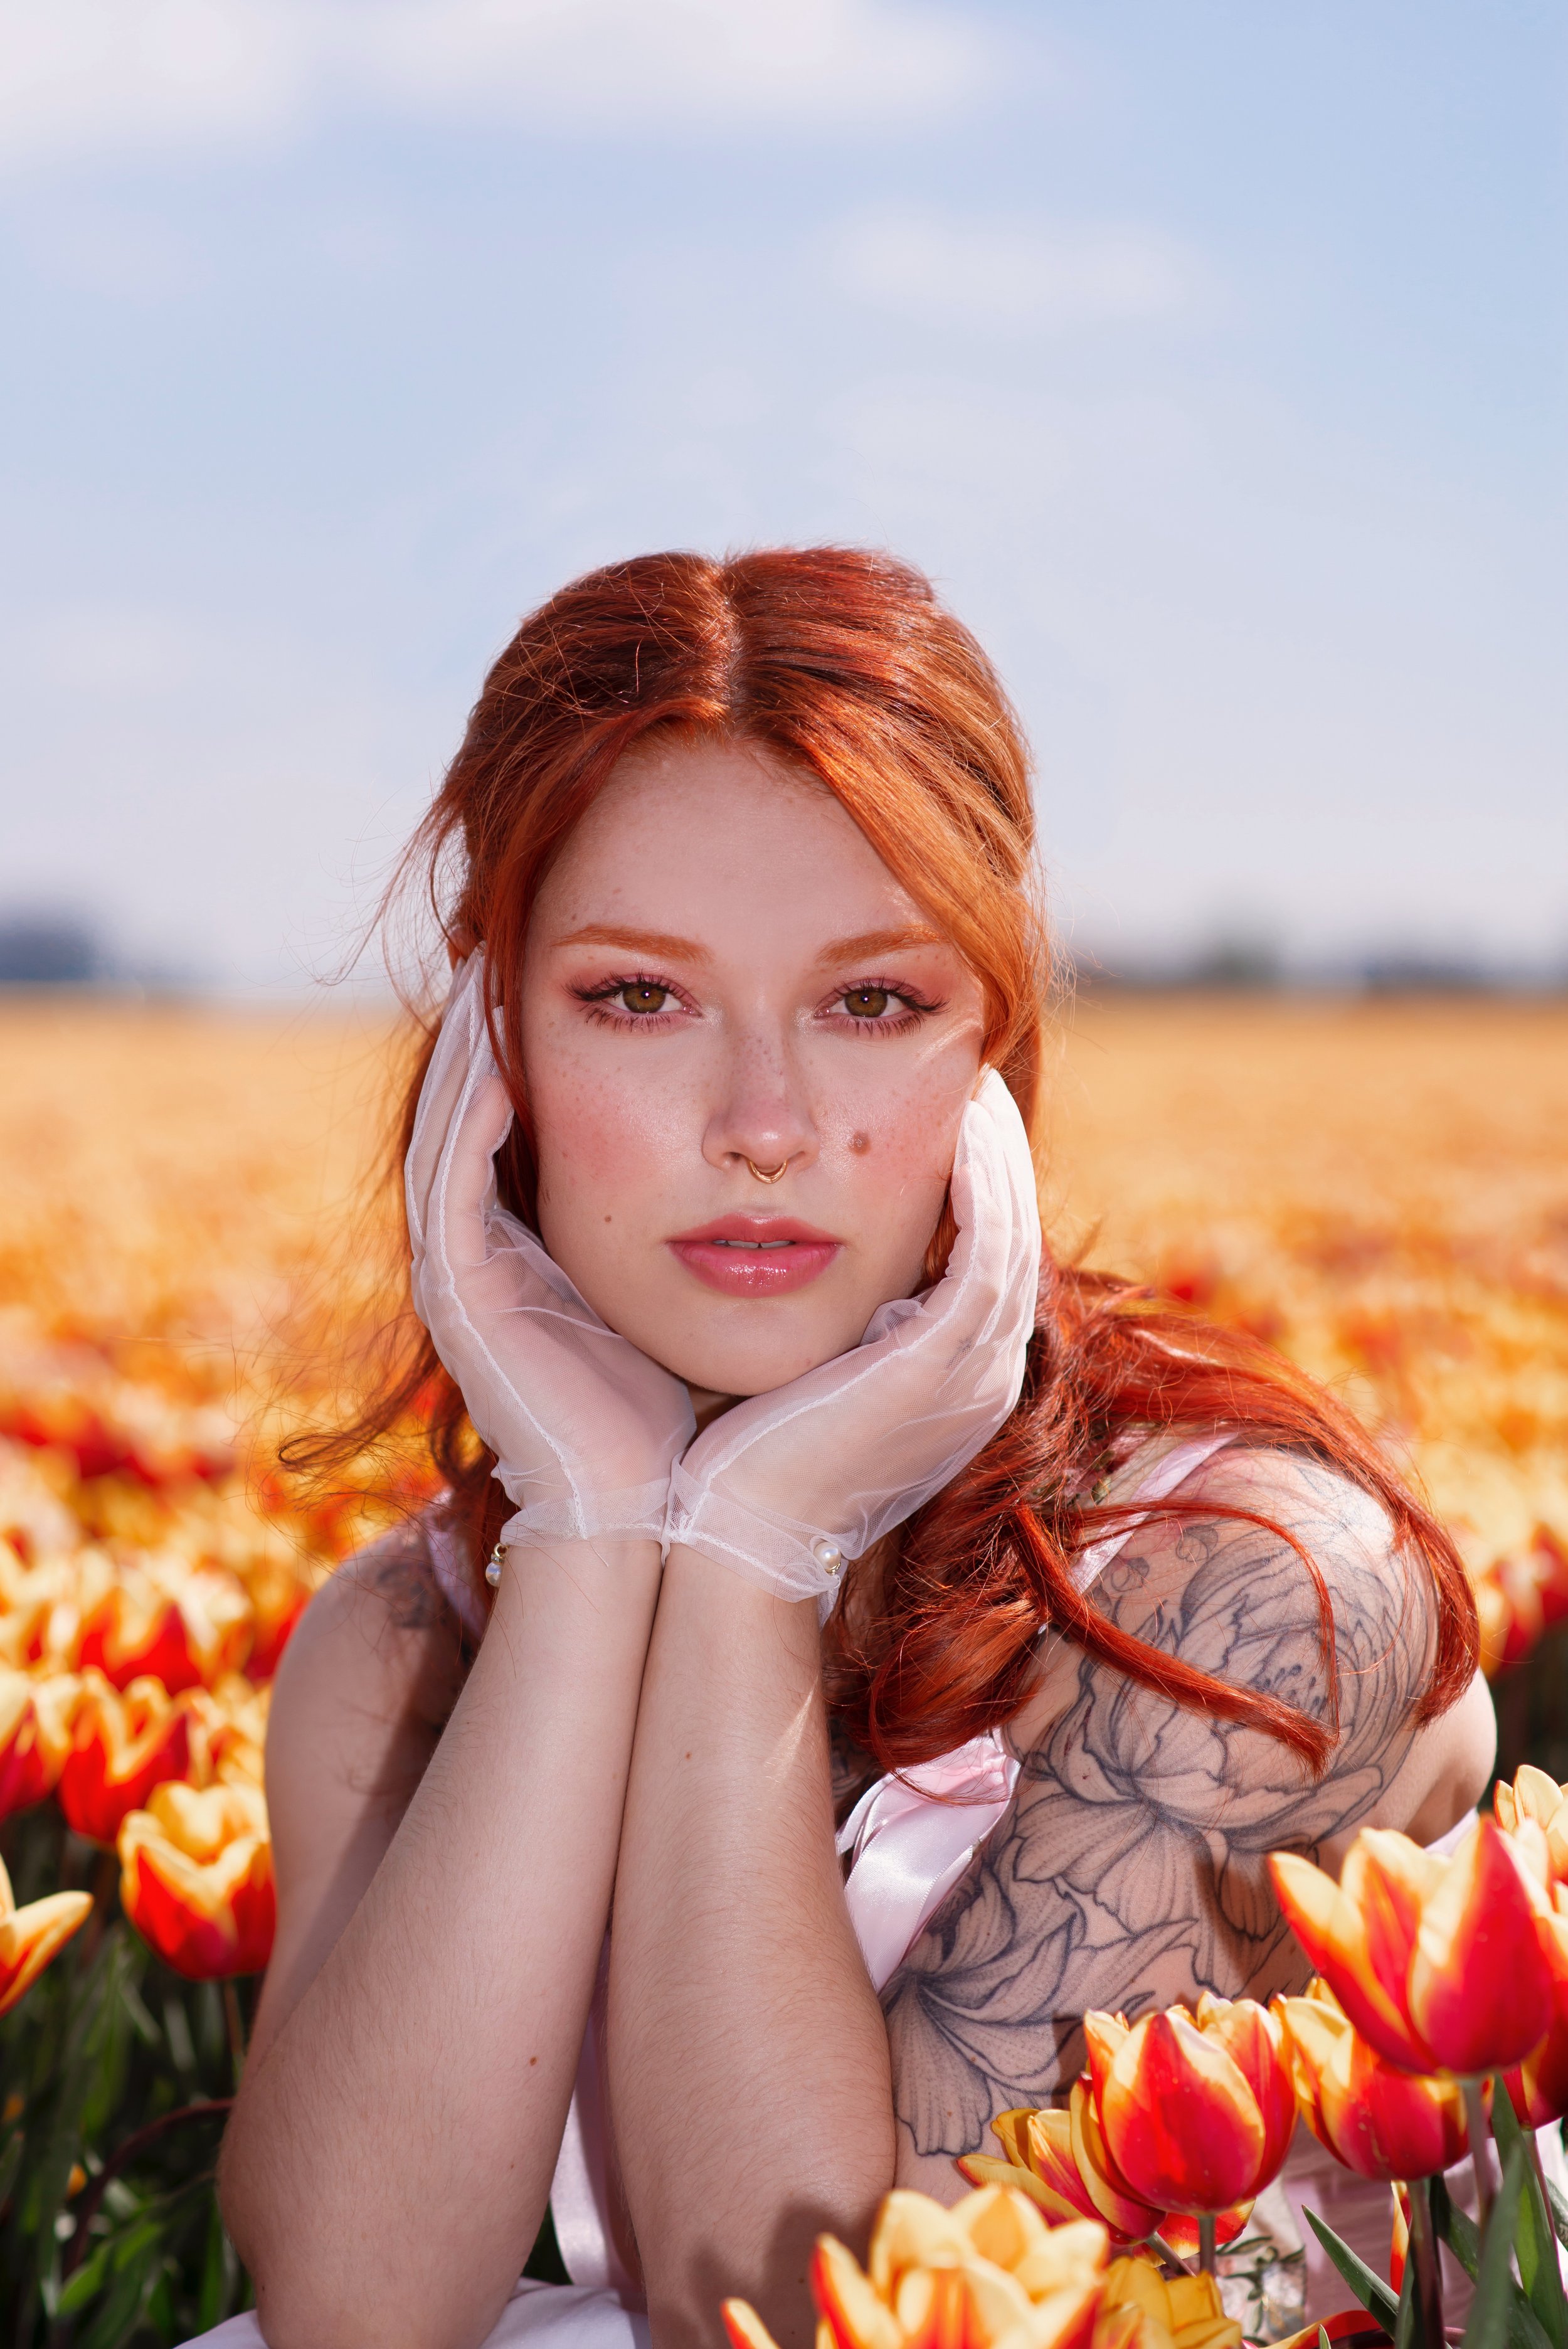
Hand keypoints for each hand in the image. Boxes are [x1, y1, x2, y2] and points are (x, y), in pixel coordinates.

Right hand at [405, 954, 695, 1546]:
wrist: (652, 1509)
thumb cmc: (685, 1408)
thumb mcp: (688, 1290)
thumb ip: (697, 1223)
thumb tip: (766, 1152)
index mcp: (531, 1246)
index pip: (518, 1114)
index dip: (533, 1035)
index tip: (572, 963)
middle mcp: (482, 1249)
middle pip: (469, 1103)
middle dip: (486, 1020)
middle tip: (507, 934)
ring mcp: (460, 1269)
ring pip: (448, 1123)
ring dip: (468, 1042)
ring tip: (492, 961)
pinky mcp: (455, 1290)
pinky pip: (447, 1177)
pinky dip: (466, 1110)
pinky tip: (497, 1050)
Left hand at [664, 1067, 1040, 1611]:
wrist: (734, 1534)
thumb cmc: (747, 1460)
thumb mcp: (819, 1382)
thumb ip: (845, 1334)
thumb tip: (826, 1274)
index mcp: (954, 1387)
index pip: (990, 1267)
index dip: (985, 1192)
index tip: (957, 1128)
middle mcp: (981, 1382)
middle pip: (1015, 1244)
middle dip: (1003, 1163)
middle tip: (977, 1089)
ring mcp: (971, 1377)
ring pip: (1012, 1239)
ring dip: (1000, 1161)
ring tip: (976, 1093)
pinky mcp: (942, 1365)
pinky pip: (988, 1254)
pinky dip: (985, 1191)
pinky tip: (964, 1135)